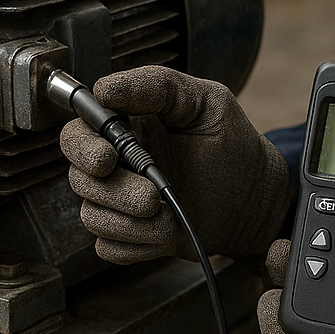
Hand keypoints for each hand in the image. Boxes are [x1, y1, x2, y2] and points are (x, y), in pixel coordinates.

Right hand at [60, 65, 296, 264]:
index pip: (79, 131)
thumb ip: (158, 86)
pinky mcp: (132, 236)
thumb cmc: (231, 144)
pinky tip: (166, 232)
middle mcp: (119, 163)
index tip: (108, 157)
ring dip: (131, 221)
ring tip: (170, 213)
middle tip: (149, 195)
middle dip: (112, 190)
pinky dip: (137, 243)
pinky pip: (110, 247)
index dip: (84, 146)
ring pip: (92, 215)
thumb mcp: (205, 101)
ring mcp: (123, 202)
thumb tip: (105, 87)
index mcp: (129, 126)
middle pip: (79, 177)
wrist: (256, 199)